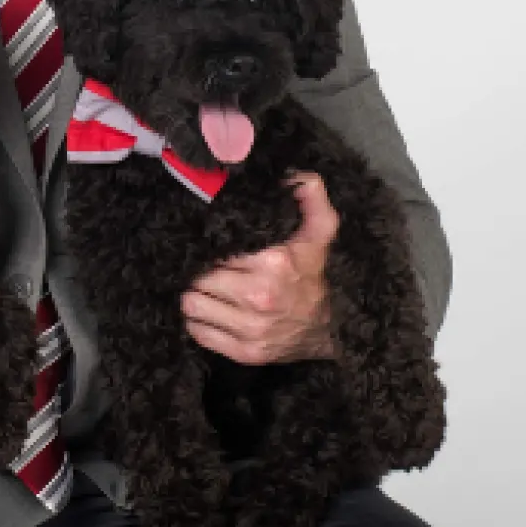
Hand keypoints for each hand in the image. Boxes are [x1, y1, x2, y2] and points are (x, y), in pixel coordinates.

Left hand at [181, 173, 339, 363]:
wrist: (333, 330)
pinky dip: (199, 321)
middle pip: (199, 277)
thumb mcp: (320, 232)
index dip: (210, 245)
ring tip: (206, 288)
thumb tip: (293, 173)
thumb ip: (310, 196)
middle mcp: (259, 297)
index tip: (211, 244)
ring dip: (195, 296)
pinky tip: (212, 310)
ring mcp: (251, 329)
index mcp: (274, 263)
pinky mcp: (245, 353)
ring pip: (192, 304)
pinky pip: (199, 332)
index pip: (217, 249)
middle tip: (206, 267)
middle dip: (200, 271)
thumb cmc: (316, 275)